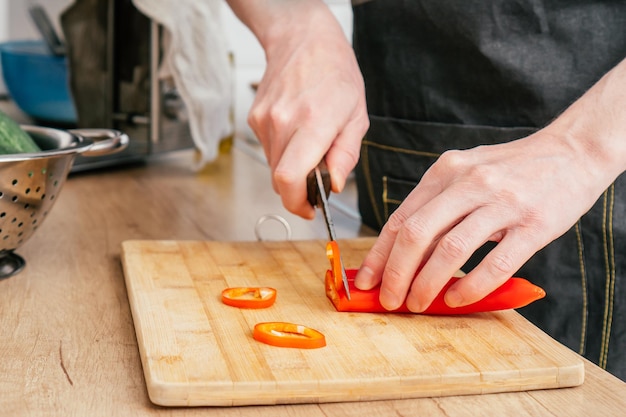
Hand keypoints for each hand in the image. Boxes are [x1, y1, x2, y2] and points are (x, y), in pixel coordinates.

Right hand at [234, 1, 368, 217]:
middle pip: (281, 179)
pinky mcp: (254, 119)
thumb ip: (345, 155)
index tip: (310, 209)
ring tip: (310, 143)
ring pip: (274, 166)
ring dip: (292, 168)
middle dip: (300, 188)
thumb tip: (334, 185)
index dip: (297, 203)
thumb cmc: (335, 73)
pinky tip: (297, 130)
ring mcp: (264, 120)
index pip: (289, 179)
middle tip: (318, 177)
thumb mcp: (356, 115)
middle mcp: (283, 122)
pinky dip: (284, 152)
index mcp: (314, 122)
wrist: (302, 39)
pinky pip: (268, 150)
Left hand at [354, 129, 618, 311]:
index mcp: (446, 171)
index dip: (379, 255)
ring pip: (450, 250)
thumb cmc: (511, 169)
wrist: (573, 152)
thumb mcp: (466, 173)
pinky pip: (495, 263)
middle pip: (417, 234)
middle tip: (389, 300)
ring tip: (417, 304)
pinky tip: (457, 299)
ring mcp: (502, 203)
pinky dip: (470, 286)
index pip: (401, 218)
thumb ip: (437, 205)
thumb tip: (403, 252)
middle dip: (396, 274)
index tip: (366, 281)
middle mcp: (469, 183)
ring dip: (427, 284)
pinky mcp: (534, 224)